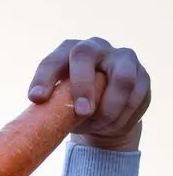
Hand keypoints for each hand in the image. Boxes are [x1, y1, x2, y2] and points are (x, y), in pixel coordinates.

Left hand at [27, 37, 150, 151]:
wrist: (106, 115)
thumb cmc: (73, 107)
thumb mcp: (59, 107)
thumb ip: (50, 110)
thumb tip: (35, 128)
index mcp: (66, 53)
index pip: (52, 61)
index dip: (43, 78)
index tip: (36, 99)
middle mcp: (94, 47)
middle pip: (84, 55)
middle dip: (82, 86)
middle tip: (81, 112)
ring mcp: (121, 57)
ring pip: (121, 78)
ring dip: (110, 107)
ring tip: (99, 125)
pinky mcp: (142, 74)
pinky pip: (137, 95)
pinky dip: (124, 115)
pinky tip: (113, 124)